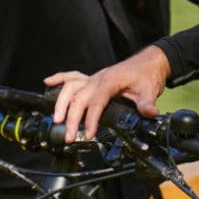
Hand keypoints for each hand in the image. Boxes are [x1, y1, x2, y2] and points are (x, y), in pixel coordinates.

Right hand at [46, 45, 170, 142]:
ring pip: (71, 88)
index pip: (97, 101)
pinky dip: (59, 79)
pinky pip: (72, 77)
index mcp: (110, 81)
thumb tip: (150, 113)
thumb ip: (147, 103)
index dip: (91, 118)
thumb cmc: (147, 74)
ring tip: (57, 120)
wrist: (150, 62)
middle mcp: (98, 78)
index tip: (89, 134)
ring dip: (62, 103)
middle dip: (72, 118)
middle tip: (70, 136)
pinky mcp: (93, 79)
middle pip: (80, 97)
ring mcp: (94, 78)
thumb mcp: (150, 90)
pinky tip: (48, 82)